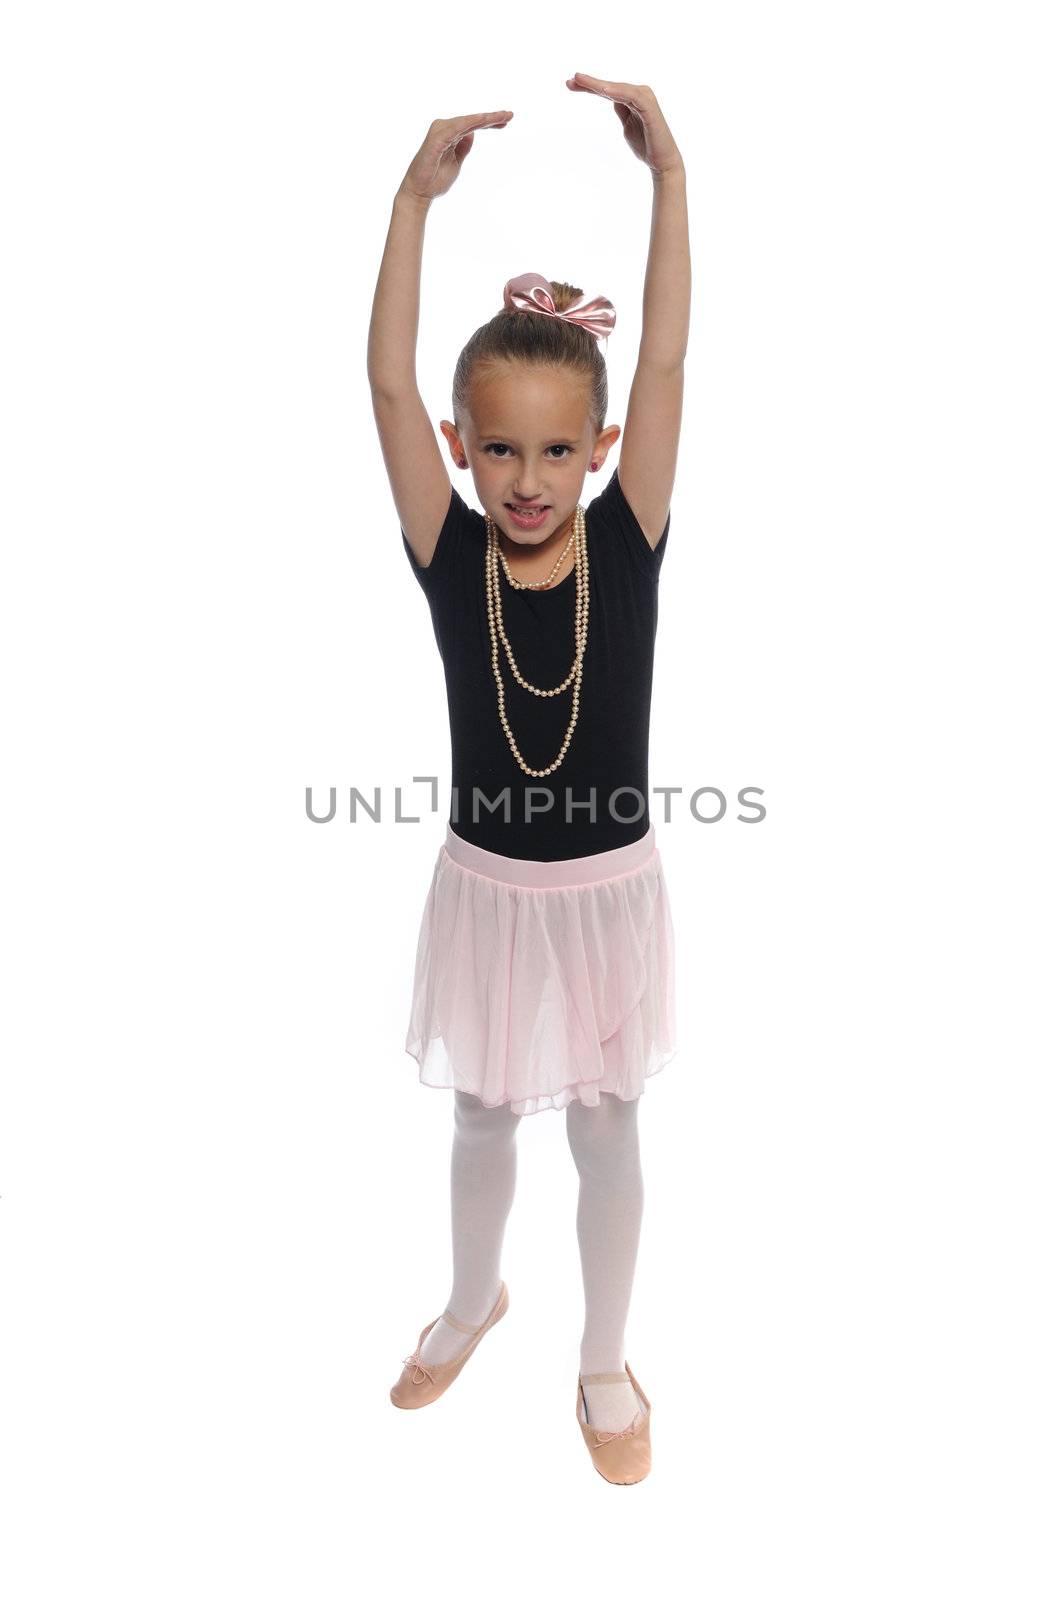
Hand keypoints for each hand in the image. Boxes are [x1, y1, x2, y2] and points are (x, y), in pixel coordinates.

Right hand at [398, 110, 513, 204]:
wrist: (419, 193)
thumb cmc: (435, 180)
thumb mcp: (457, 162)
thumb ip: (463, 147)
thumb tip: (473, 133)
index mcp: (449, 134)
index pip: (472, 125)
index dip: (489, 122)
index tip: (506, 121)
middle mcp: (444, 129)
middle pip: (471, 120)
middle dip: (491, 118)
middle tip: (510, 115)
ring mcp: (439, 132)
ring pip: (467, 121)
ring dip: (485, 118)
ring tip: (502, 117)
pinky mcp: (436, 140)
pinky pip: (456, 128)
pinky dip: (470, 123)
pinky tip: (483, 120)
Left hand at [565, 74, 682, 177]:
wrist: (662, 163)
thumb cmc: (646, 145)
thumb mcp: (627, 126)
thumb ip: (621, 110)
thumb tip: (611, 98)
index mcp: (633, 98)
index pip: (607, 90)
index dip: (589, 86)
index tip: (570, 85)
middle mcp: (640, 94)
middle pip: (610, 86)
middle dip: (590, 83)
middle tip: (570, 80)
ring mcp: (645, 99)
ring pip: (618, 88)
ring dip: (599, 84)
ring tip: (580, 80)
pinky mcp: (650, 108)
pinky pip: (632, 96)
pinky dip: (617, 92)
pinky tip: (603, 90)